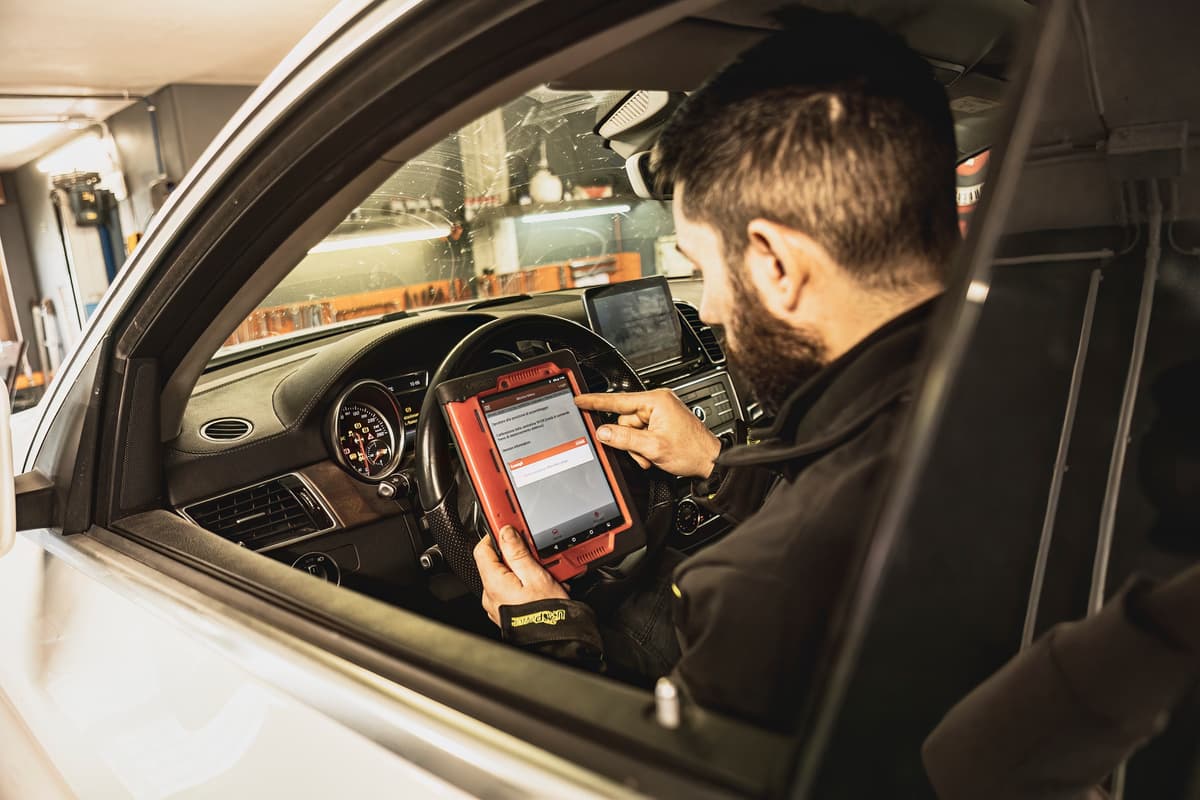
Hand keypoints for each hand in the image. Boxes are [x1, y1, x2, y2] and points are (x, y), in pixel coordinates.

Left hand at [474, 525, 567, 625]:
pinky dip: (528, 583)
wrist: (558, 642)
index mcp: (493, 583)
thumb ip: (517, 552)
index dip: (495, 534)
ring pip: (509, 575)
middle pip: (498, 561)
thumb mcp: (536, 575)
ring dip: (527, 568)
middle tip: (536, 551)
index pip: (482, 549)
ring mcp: (499, 604)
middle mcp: (491, 595)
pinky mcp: (509, 610)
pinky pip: (515, 589)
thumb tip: (505, 532)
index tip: (507, 523)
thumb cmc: (547, 615)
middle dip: (518, 553)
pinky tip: (546, 584)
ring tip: (548, 571)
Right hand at [575, 388, 720, 477]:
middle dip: (630, 440)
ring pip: (630, 431)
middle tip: (642, 452)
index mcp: (656, 400)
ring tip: (652, 455)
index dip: (595, 402)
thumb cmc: (692, 450)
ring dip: (637, 447)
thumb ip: (624, 439)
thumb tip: (603, 432)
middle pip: (623, 421)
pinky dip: (643, 447)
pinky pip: (640, 435)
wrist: (710, 461)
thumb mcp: (653, 447)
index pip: (618, 401)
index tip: (579, 399)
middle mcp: (657, 403)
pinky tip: (654, 453)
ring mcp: (660, 414)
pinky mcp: (661, 424)